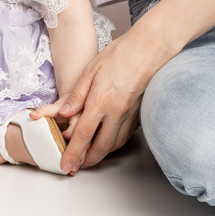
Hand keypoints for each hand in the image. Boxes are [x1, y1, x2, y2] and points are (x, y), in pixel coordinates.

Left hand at [40, 30, 170, 172]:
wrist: (149, 49)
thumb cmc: (120, 54)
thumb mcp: (91, 70)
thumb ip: (77, 94)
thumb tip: (65, 114)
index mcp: (101, 101)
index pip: (83, 135)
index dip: (72, 154)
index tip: (65, 166)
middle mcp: (116, 112)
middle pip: (100, 147)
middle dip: (86, 162)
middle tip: (75, 167)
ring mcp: (129, 115)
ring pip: (114, 145)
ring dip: (100, 155)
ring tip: (88, 157)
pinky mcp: (138, 114)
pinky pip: (124, 136)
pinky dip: (113, 145)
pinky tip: (106, 142)